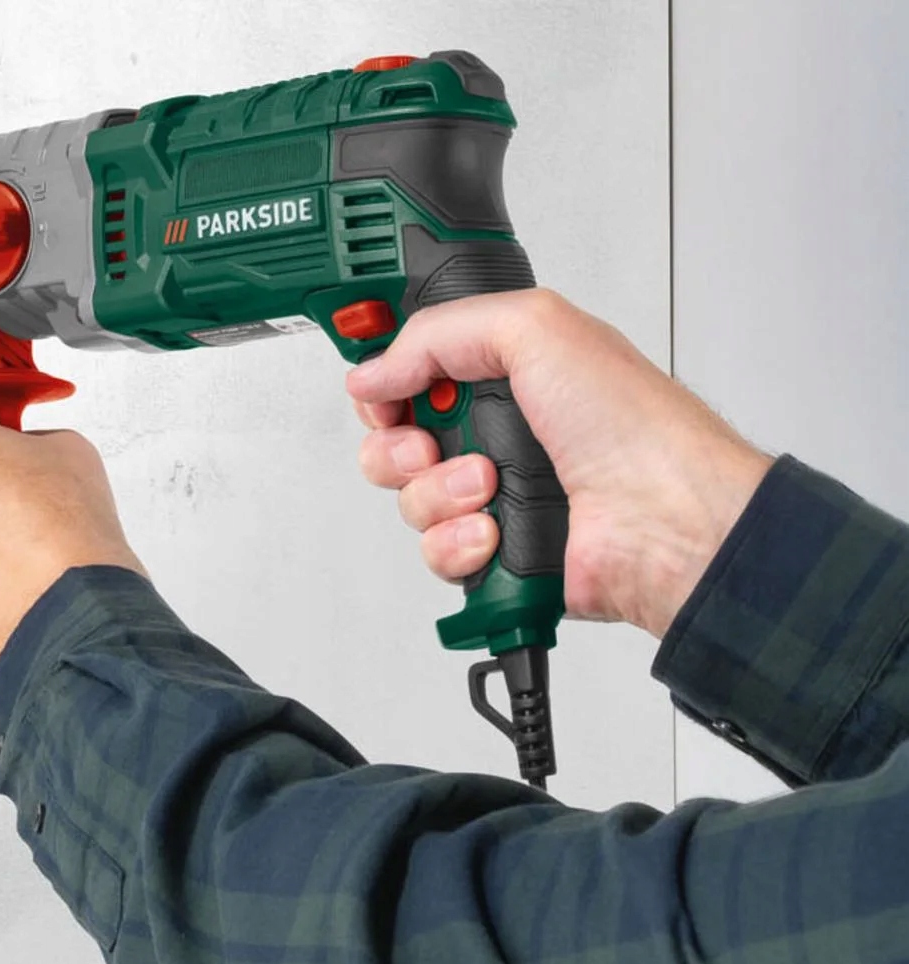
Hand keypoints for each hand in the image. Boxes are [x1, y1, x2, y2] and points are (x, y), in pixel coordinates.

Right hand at [347, 290, 772, 639]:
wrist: (669, 522)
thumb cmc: (636, 426)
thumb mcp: (536, 328)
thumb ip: (439, 333)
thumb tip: (375, 369)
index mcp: (507, 374)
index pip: (414, 371)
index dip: (386, 378)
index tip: (377, 389)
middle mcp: (498, 435)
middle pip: (394, 439)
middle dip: (398, 443)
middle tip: (430, 443)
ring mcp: (495, 498)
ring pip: (409, 500)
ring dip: (437, 494)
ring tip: (487, 486)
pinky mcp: (496, 554)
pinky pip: (435, 554)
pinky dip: (458, 544)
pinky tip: (496, 532)